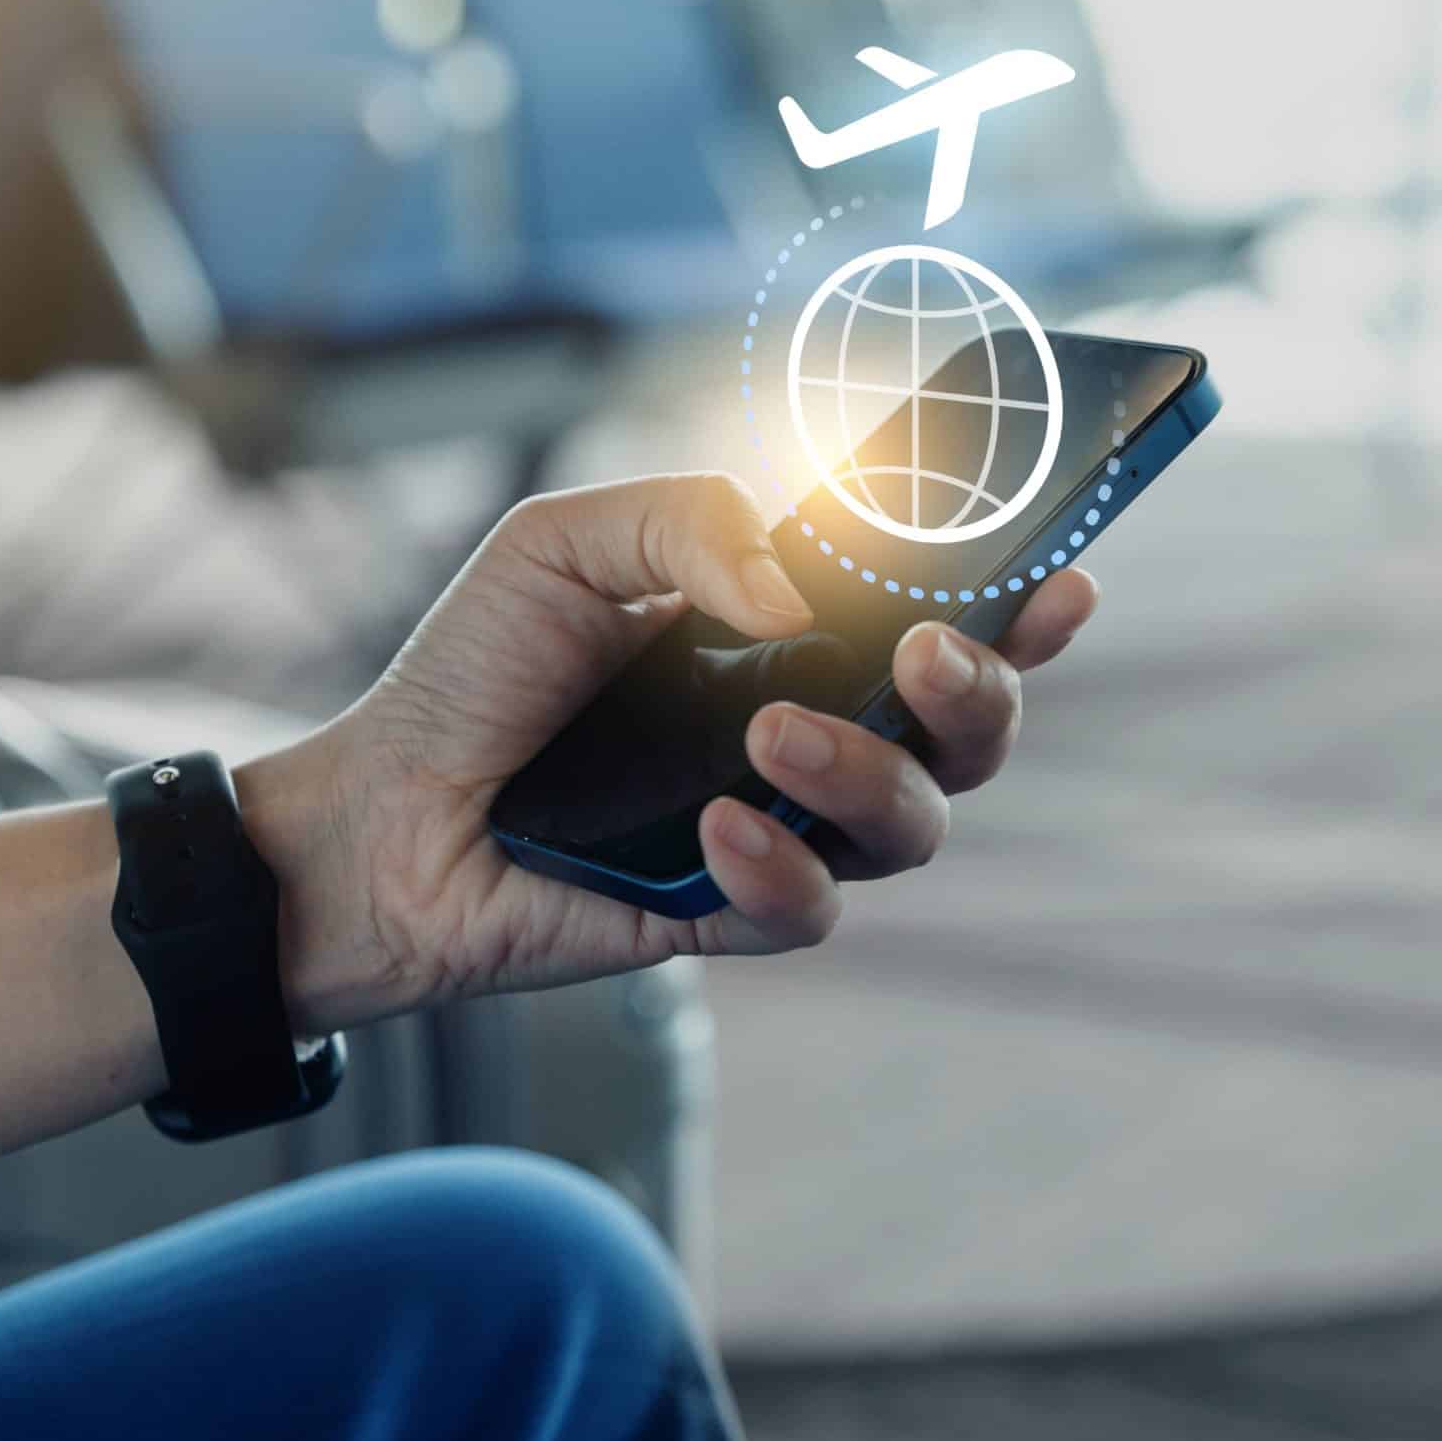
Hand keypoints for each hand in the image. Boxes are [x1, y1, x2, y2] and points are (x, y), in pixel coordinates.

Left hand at [237, 474, 1098, 1033]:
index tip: (1062, 576)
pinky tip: (719, 829)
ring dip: (869, 775)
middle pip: (970, 734)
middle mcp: (808, 733)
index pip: (942, 618)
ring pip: (911, 827)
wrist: (379, 812)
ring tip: (769, 737)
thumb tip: (793, 594)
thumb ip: (686, 524)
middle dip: (982, 696)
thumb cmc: (476, 671)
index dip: (1023, 605)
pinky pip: (813, 911)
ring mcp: (778, 829)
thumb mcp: (564, 542)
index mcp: (792, 637)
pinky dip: (783, 869)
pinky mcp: (728, 916)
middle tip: (933, 656)